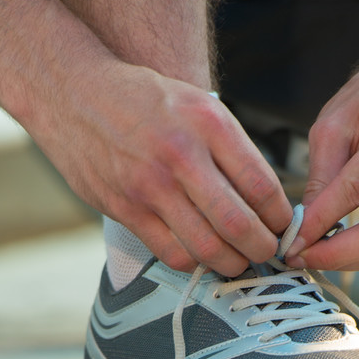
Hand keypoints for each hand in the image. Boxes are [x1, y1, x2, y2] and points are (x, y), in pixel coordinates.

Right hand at [26, 59, 291, 275]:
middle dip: (263, 249)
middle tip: (268, 253)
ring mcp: (149, 185)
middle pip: (239, 224)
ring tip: (239, 260)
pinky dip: (195, 262)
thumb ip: (232, 149)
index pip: (262, 185)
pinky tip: (201, 255)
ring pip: (207, 248)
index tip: (283, 226)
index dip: (280, 217)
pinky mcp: (124, 207)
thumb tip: (267, 201)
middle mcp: (181, 155)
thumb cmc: (146, 101)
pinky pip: (172, 253)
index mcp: (209, 123)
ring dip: (232, 263)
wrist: (75, 94)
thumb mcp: (198, 105)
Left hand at [285, 68, 358, 270]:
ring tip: (313, 257)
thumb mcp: (332, 127)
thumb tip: (304, 228)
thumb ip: (320, 177)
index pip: (356, 190)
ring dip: (349, 261)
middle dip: (336, 254)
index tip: (290, 241)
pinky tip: (335, 250)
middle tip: (299, 258)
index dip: (320, 222)